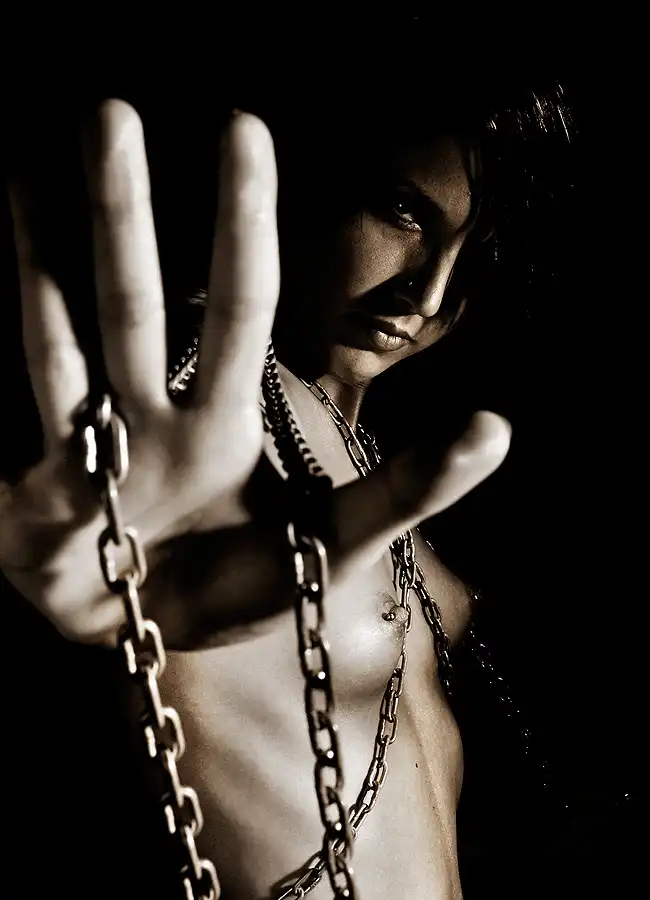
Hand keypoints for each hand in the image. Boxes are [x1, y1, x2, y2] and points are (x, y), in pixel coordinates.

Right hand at [0, 101, 509, 647]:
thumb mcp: (340, 542)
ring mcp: (94, 445)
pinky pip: (32, 419)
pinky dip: (24, 360)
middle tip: (111, 111)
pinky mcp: (39, 493)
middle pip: (138, 302)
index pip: (241, 305)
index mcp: (227, 419)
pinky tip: (10, 286)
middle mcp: (158, 414)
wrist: (159, 640)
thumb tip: (499, 426)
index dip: (242, 225)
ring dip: (44, 263)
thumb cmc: (248, 583)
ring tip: (23, 175)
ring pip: (68, 341)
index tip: (242, 127)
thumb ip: (411, 488)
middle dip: (126, 212)